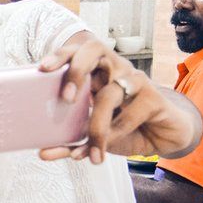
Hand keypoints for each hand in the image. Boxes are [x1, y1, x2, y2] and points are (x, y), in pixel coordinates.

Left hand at [38, 38, 201, 163]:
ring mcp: (135, 80)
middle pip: (95, 50)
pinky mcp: (154, 97)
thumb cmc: (122, 129)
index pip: (77, 52)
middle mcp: (115, 69)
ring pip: (109, 94)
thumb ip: (69, 141)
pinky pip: (130, 114)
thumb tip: (43, 153)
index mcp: (96, 72)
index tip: (42, 68)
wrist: (160, 138)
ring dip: (96, 125)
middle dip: (76, 70)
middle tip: (66, 98)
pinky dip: (114, 135)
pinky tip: (104, 150)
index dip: (60, 56)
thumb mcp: (92, 135)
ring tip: (87, 151)